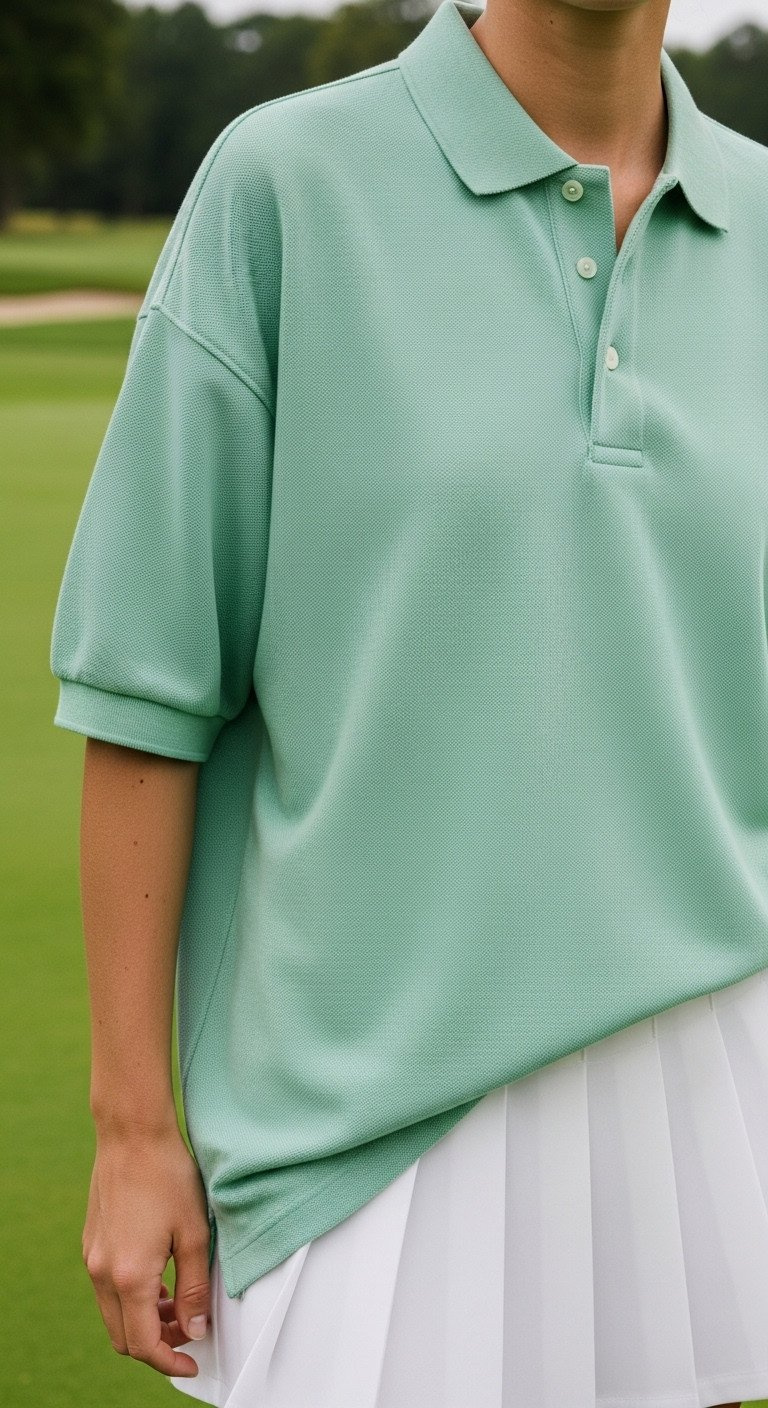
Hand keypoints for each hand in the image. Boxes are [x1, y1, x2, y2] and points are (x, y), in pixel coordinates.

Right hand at [82, 1125, 212, 1377]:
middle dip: (157, 1344)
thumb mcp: (195, 1234)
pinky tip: (158, 1278)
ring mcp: (92, 1259)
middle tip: (189, 1329)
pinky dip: (131, 1298)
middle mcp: (102, 1273)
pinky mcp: (91, 1244)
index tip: (192, 1363)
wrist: (132, 1134)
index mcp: (129, 1277)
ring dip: (143, 1321)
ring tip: (177, 1303)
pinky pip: (107, 1289)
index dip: (170, 1361)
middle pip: (123, 1337)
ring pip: (114, 1314)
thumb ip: (195, 1288)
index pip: (143, 1344)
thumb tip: (196, 1328)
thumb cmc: (168, 1176)